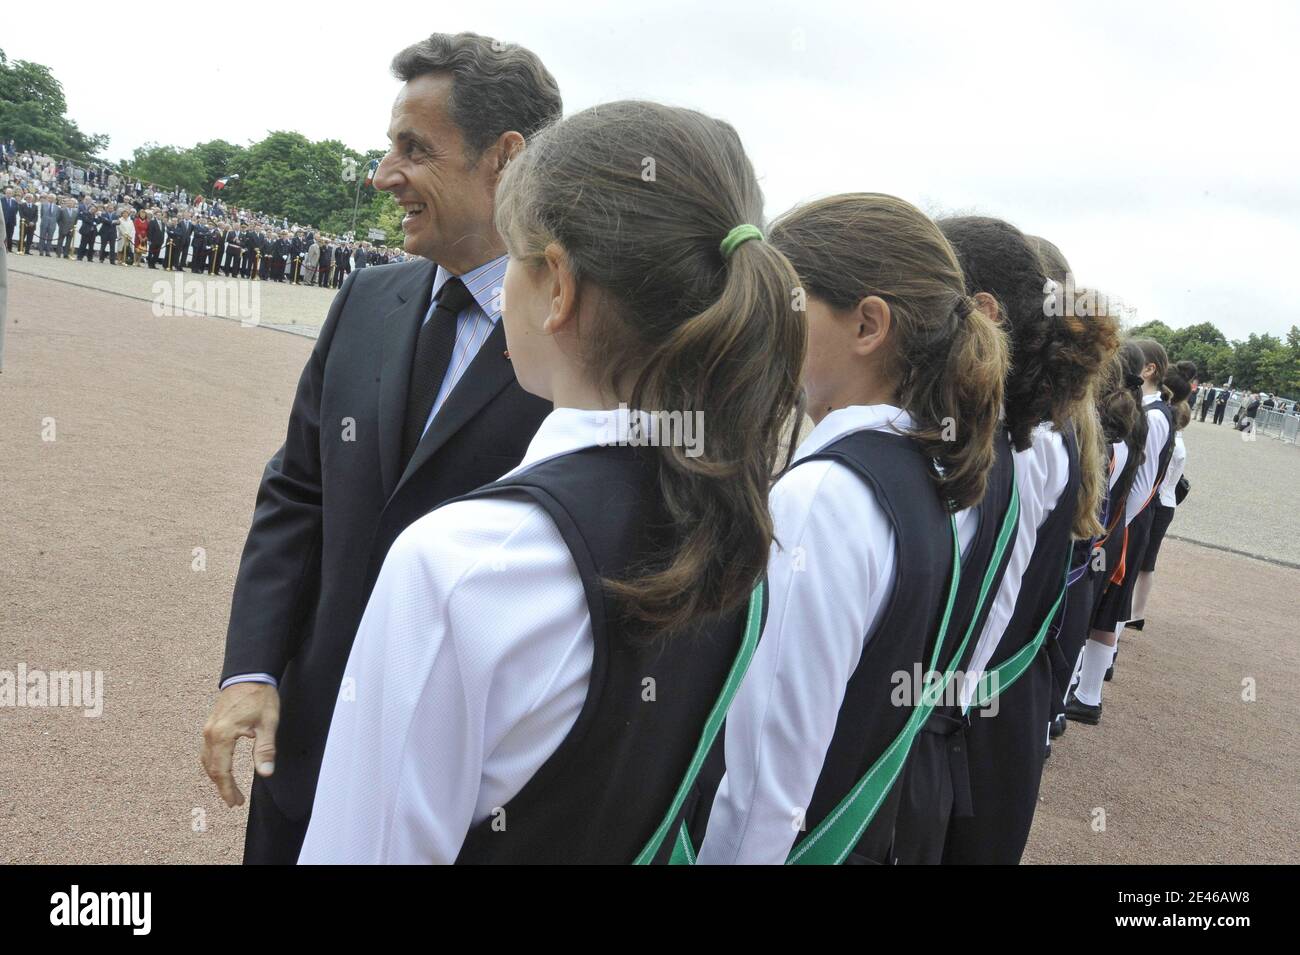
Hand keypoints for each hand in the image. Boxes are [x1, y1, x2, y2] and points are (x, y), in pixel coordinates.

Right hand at [201, 682, 279, 807]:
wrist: (249, 673)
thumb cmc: (260, 696)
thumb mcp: (268, 723)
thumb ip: (265, 749)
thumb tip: (265, 774)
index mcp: (223, 735)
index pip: (222, 771)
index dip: (228, 789)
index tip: (235, 803)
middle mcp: (210, 734)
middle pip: (211, 768)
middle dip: (222, 787)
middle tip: (234, 801)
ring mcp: (208, 729)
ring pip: (207, 760)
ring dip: (217, 776)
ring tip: (229, 789)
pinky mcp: (211, 725)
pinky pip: (207, 751)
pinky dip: (213, 764)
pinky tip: (222, 769)